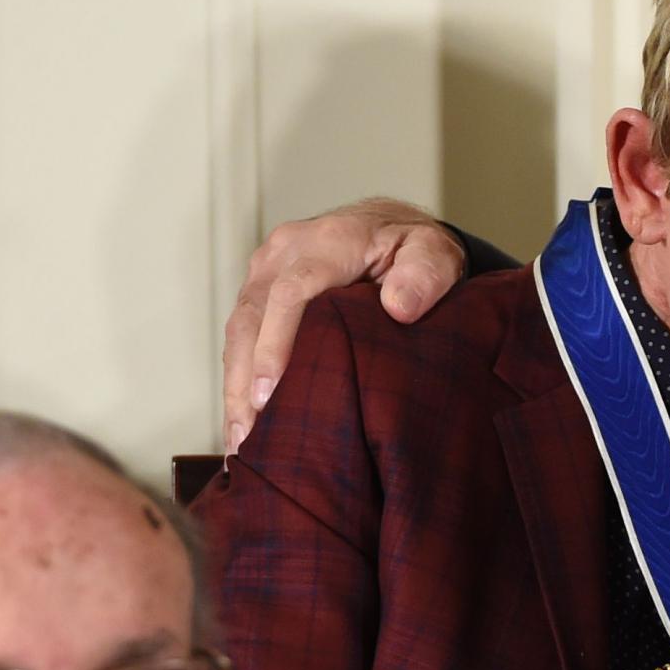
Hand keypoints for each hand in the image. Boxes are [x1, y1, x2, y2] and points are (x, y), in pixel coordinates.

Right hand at [221, 198, 464, 449]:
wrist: (389, 228)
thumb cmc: (413, 249)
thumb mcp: (435, 254)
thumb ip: (425, 275)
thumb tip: (400, 306)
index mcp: (329, 241)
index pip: (291, 291)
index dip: (276, 343)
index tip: (270, 391)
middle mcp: (286, 250)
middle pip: (252, 315)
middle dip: (245, 378)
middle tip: (248, 435)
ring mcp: (266, 269)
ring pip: (238, 330)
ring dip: (235, 386)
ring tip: (239, 441)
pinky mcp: (258, 289)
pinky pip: (239, 335)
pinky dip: (237, 379)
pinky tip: (240, 422)